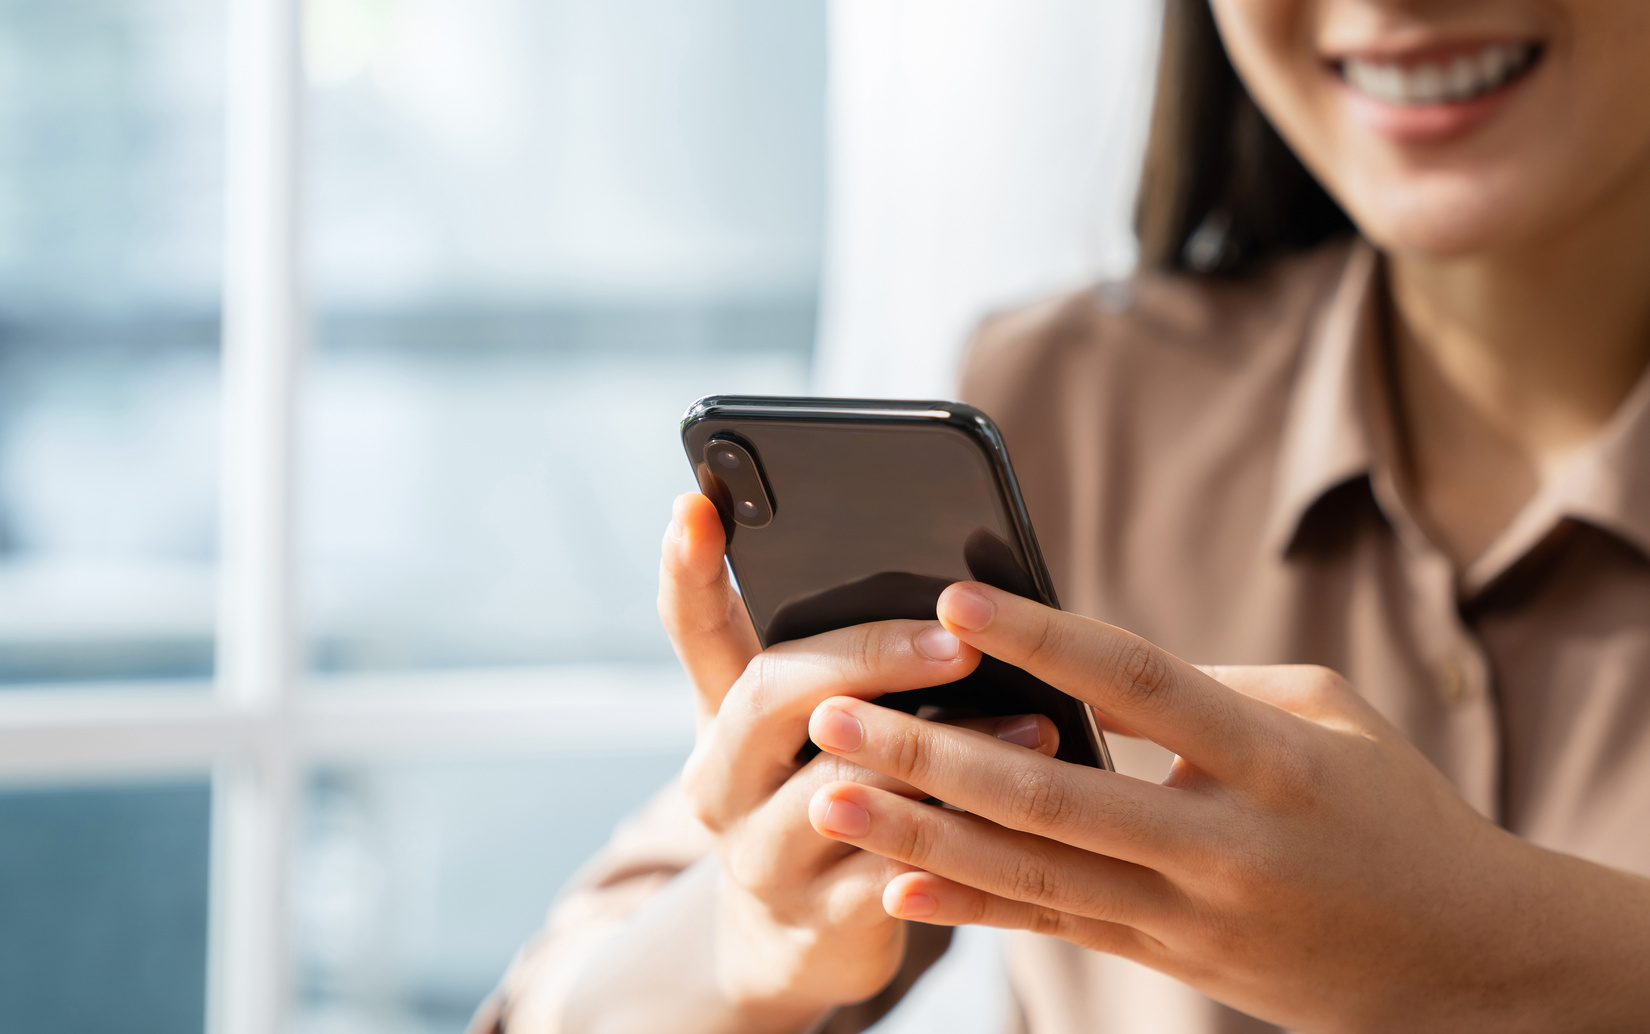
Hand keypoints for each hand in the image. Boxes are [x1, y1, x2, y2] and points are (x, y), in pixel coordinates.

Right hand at [659, 497, 1056, 1029]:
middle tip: (954, 639)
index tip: (696, 504)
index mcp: (720, 715)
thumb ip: (844, 663)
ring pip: (842, 790)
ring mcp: (761, 857)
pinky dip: (963, 840)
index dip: (689, 569)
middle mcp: (721, 781)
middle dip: (868, 656)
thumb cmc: (816, 800)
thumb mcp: (804, 732)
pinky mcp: (819, 924)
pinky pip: (895, 876)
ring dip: (944, 752)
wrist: (784, 947)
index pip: (694, 627)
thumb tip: (950, 583)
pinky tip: (1023, 818)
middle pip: (769, 695)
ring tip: (1031, 724)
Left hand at [804, 581, 1649, 1033]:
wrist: (1460, 958)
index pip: (1140, 685)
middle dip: (930, 754)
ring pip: (1032, 875)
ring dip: (920, 835)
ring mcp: (1191, 916)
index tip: (953, 599)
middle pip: (1052, 795)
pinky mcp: (1170, 959)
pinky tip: (894, 886)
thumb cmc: (1392, 809)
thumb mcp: (1326, 717)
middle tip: (832, 710)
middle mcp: (1223, 846)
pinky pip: (1055, 929)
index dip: (1043, 640)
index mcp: (1272, 762)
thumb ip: (1206, 687)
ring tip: (830, 795)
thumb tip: (1082, 666)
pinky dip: (971, 909)